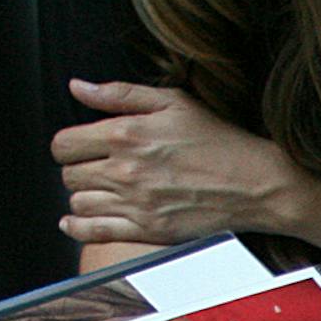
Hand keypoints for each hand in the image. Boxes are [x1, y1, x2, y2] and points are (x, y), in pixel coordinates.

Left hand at [53, 80, 308, 246]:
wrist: (255, 184)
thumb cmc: (219, 141)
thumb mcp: (173, 102)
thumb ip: (120, 94)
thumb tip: (78, 87)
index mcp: (127, 134)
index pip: (64, 143)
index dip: (68, 143)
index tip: (81, 145)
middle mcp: (125, 170)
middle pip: (68, 175)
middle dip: (78, 168)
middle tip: (96, 166)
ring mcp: (135, 204)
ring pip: (78, 203)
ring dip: (83, 196)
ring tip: (100, 189)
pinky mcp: (147, 231)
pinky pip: (93, 233)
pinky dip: (77, 228)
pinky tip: (75, 221)